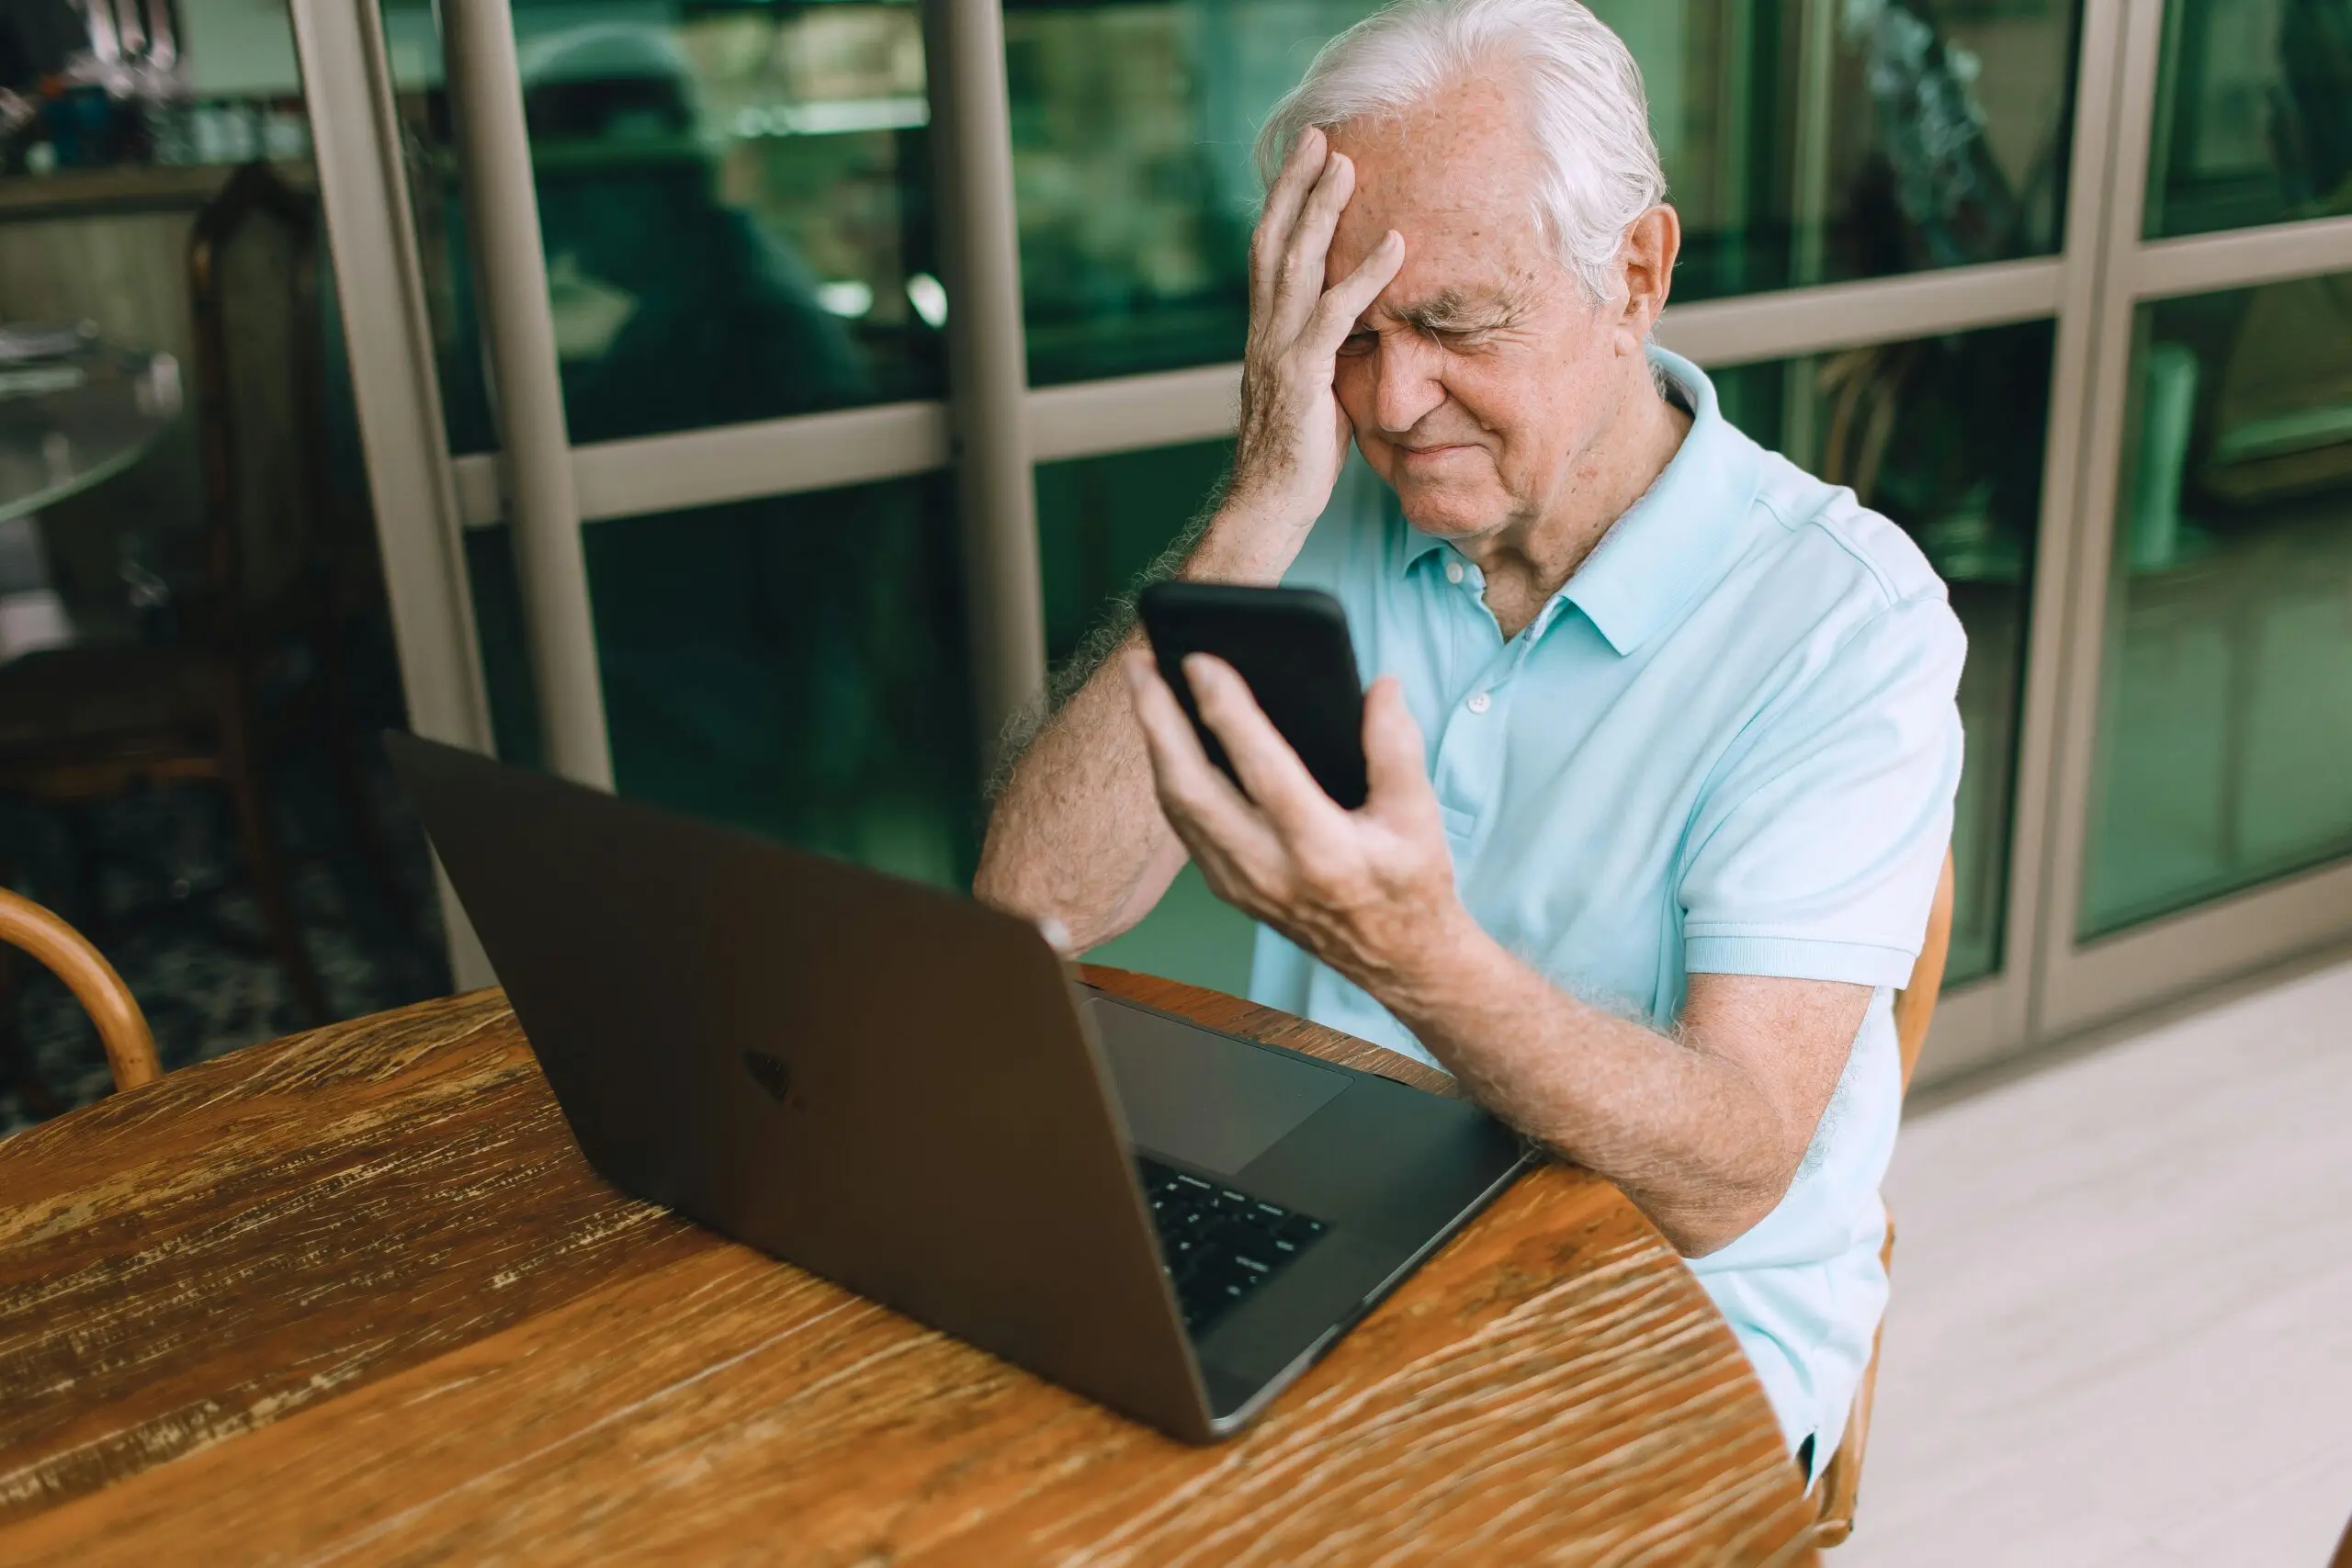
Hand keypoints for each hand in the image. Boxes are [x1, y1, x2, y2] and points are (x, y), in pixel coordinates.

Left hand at [1122, 649, 1469, 1000]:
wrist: (1395, 960)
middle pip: (1191, 788)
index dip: (1227, 711)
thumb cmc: (1407, 884)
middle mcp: (1270, 870)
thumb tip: (1381, 687)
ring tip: (1144, 688)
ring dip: (1154, 744)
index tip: (1202, 661)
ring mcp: (1240, 883)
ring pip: (1176, 808)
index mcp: (1322, 850)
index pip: (1262, 769)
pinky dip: (1168, 776)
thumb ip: (1397, 748)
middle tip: (1140, 665)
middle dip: (1158, 721)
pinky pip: (1183, 826)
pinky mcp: (1227, 888)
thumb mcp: (1418, 817)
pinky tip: (1164, 738)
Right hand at [1223, 127, 1405, 544]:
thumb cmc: (1296, 456)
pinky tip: (1396, 245)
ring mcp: (1280, 349)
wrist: (1268, 504)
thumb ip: (1327, 351)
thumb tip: (1359, 330)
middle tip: (1321, 137)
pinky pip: (1338, 314)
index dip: (1284, 204)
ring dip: (1324, 211)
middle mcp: (1265, 331)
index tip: (1303, 161)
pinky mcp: (1303, 374)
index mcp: (1265, 331)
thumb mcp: (1312, 390)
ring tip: (1348, 167)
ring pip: (1299, 264)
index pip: (1270, 253)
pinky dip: (1367, 275)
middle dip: (1296, 186)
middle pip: (1276, 241)